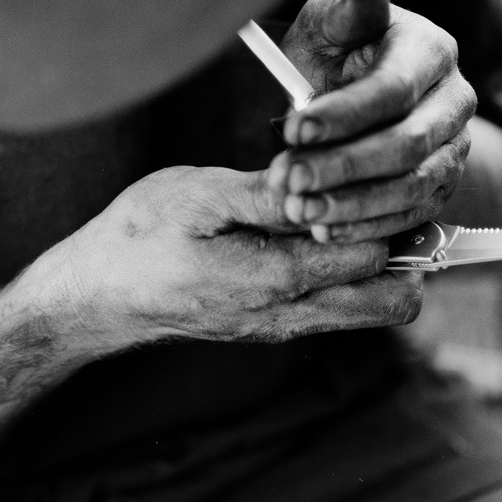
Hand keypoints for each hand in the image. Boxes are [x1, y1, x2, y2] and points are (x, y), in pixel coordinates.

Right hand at [25, 166, 423, 348]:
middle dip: (404, 252)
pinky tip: (317, 235)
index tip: (366, 174)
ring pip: (369, 310)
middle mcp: (290, 315)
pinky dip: (347, 276)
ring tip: (349, 212)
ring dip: (377, 266)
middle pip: (393, 302)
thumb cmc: (138, 238)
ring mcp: (282, 327)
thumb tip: (324, 184)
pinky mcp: (271, 327)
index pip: (374, 255)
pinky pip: (335, 310)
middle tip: (378, 198)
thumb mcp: (198, 197)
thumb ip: (268, 197)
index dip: (381, 210)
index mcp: (276, 280)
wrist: (96, 297)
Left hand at [268, 0, 474, 242]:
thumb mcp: (331, 24)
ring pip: (411, 188)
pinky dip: (364, 229)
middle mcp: (454, 104)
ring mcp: (452, 151)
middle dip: (343, 166)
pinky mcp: (438, 190)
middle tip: (289, 178)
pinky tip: (321, 231)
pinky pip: (407, 217)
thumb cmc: (338, 54)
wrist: (354, 95)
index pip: (394, 89)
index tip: (292, 129)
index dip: (344, 114)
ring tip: (298, 211)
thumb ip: (346, 13)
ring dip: (351, 205)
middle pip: (407, 144)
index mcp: (431, 52)